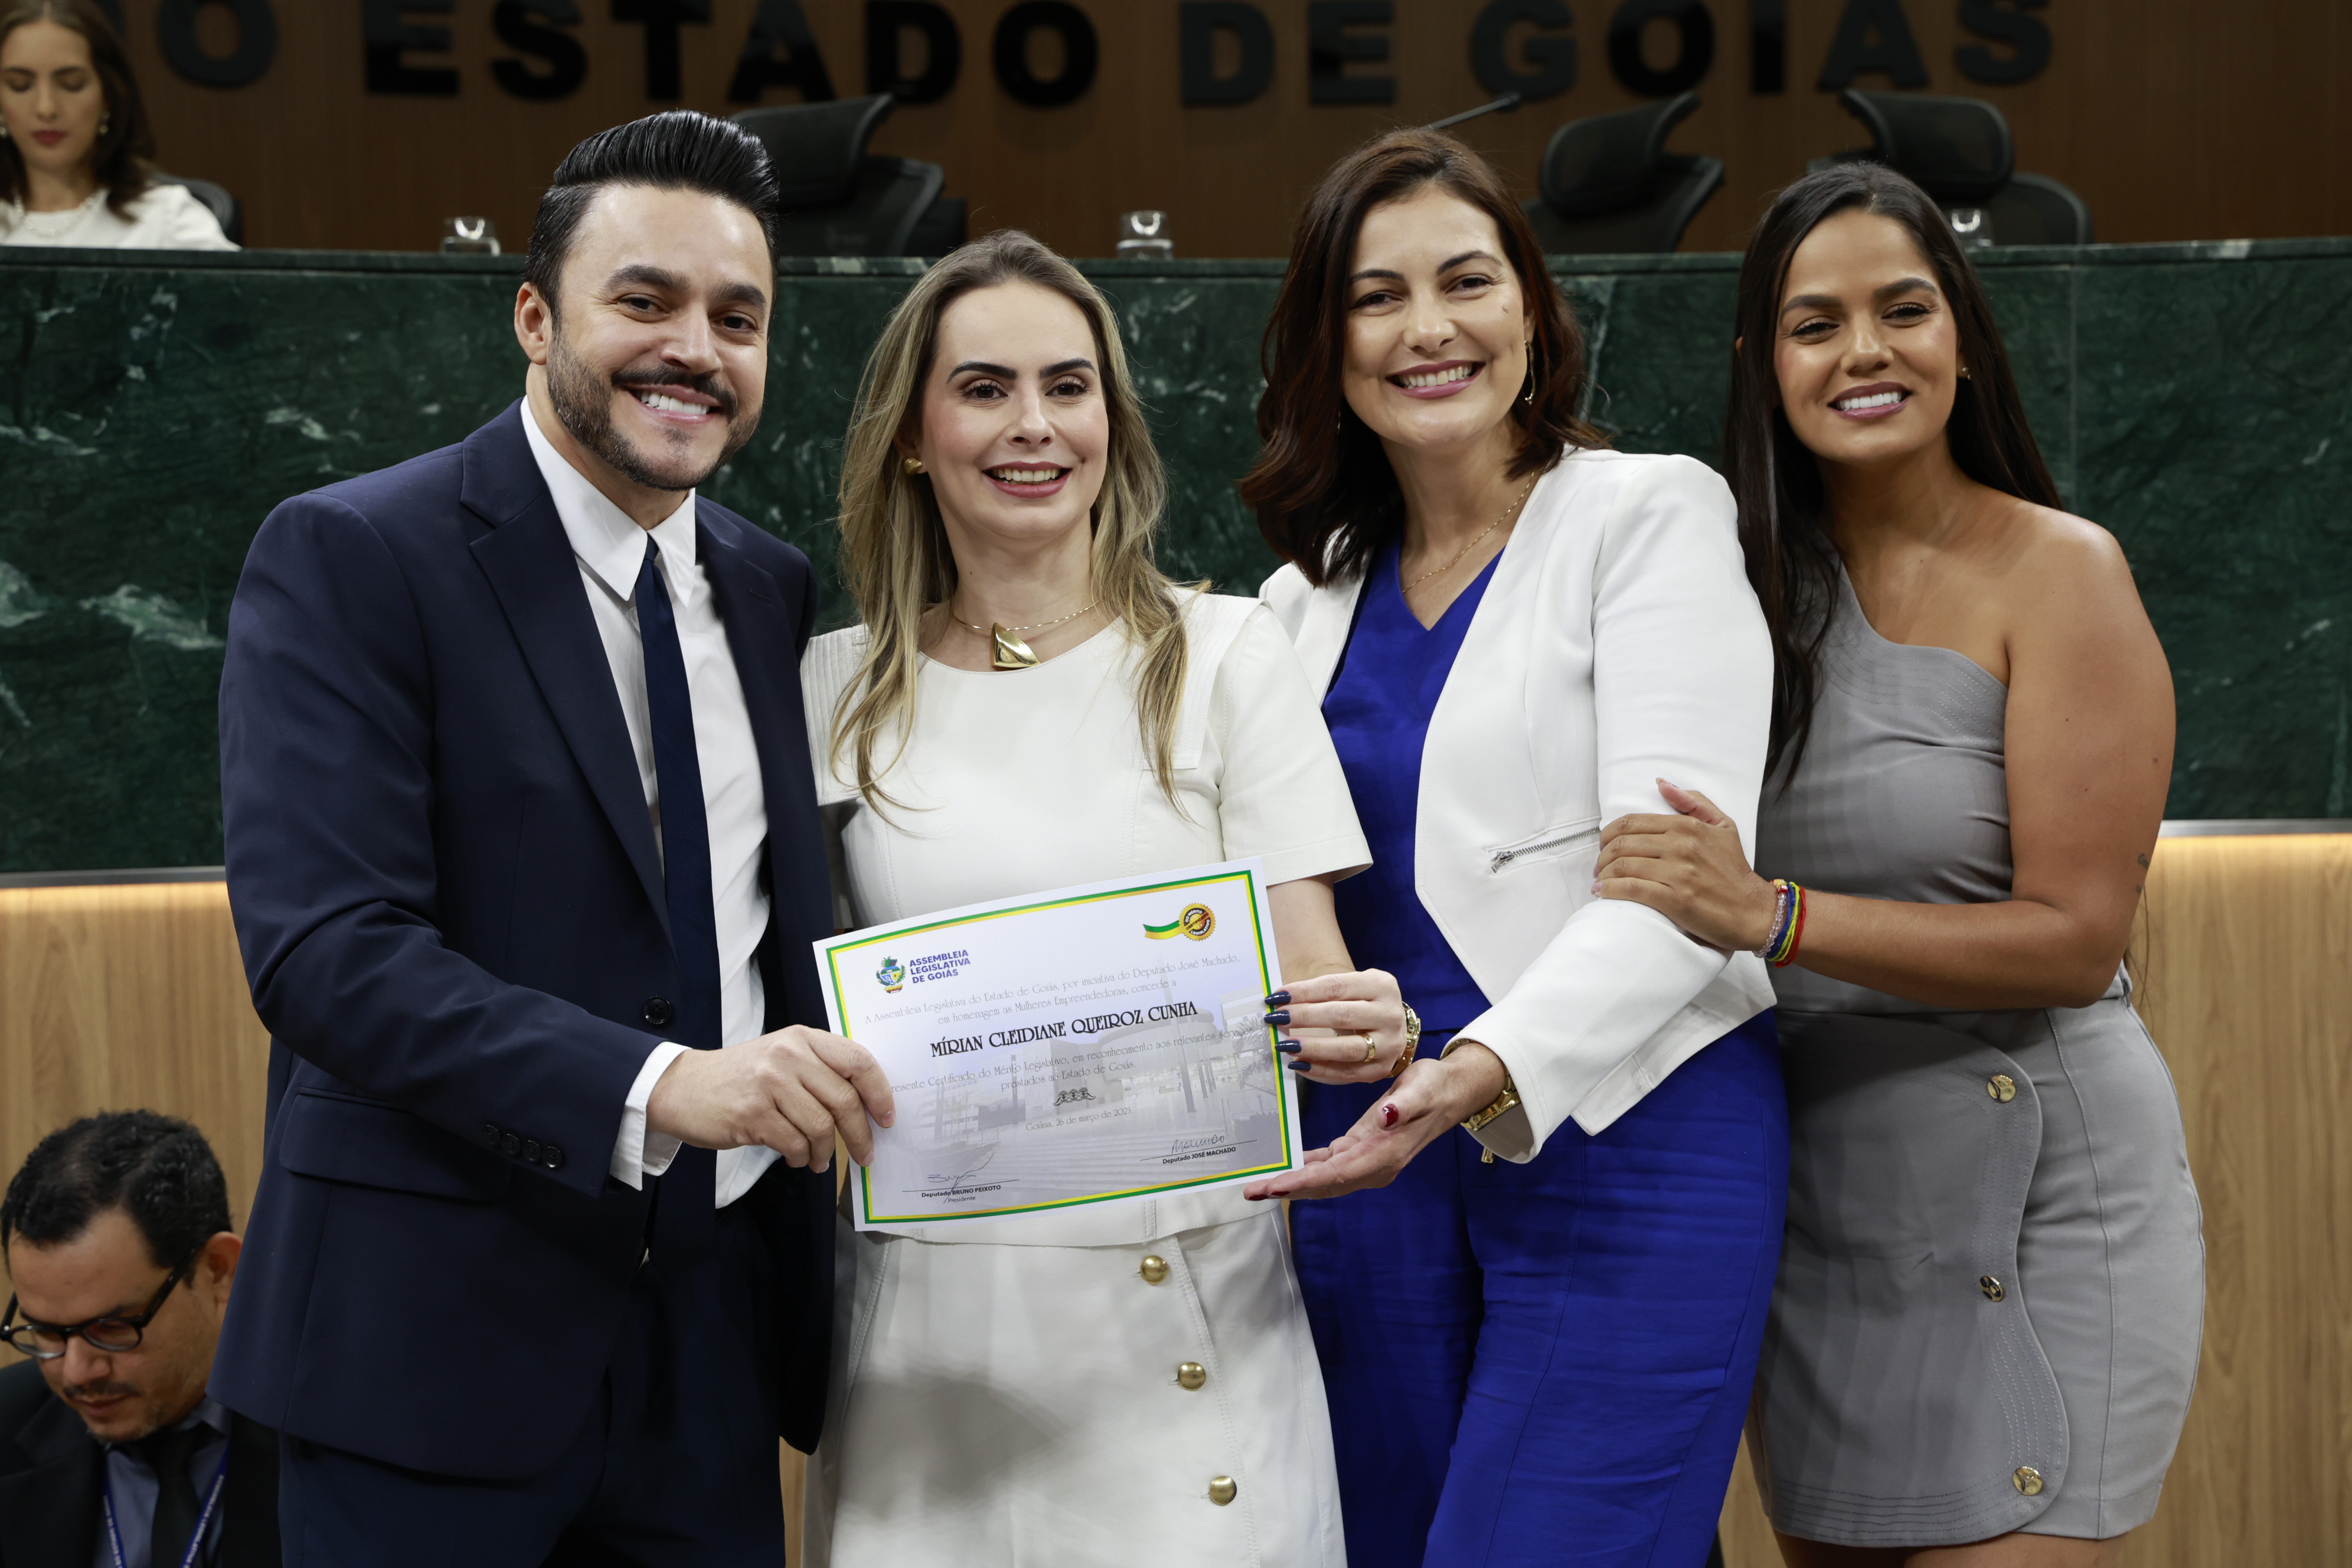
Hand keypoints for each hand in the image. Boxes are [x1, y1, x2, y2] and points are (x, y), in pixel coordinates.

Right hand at [645, 1026, 895, 1172]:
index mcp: (803, 1039)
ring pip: (821, 1127)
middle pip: (844, 1100)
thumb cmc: (740, 1076)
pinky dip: (802, 1158)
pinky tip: (798, 1159)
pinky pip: (795, 1144)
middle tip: (864, 1154)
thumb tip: (866, 1104)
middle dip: (859, 1135)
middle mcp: (788, 1056)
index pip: (858, 1060)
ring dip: (826, 1152)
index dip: (880, 1092)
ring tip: (820, 1161)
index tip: (888, 1117)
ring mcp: (769, 1084)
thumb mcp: (782, 1057)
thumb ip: (820, 1070)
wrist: (682, 1087)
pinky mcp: (752, 1114)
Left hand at [1242, 1042, 1507, 1200]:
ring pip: (1325, 1178)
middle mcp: (1375, 1166)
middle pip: (1326, 1183)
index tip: (1276, 1186)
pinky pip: (1330, 1165)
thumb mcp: (1422, 1088)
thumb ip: (1403, 1103)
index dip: (1305, 1181)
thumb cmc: (1434, 1087)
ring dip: (1292, 1182)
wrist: (1450, 1092)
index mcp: (1385, 1154)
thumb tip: (1385, 1116)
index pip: (1338, 1173)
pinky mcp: (1363, 1151)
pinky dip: (1307, 1168)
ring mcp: (1369, 1162)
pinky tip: (1287, 1165)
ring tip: (1259, 1184)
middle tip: (1252, 1190)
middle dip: (1288, 1188)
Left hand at [1263, 969, 1410, 1082]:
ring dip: (1313, 1047)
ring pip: (1347, 1048)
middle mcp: (1390, 1014)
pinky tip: (1299, 1064)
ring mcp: (1390, 1044)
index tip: (1277, 997)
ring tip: (1286, 1045)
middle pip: (1342, 1015)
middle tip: (1276, 1018)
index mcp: (1381, 986)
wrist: (1389, 1025)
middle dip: (1305, 1016)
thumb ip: (1321, 992)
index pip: (1337, 986)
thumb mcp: (1351, 987)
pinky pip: (1347, 1073)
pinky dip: (1320, 1070)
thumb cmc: (1361, 1002)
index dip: (1304, 991)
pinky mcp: (1381, 1069)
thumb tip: (1279, 1003)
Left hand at [1594, 779, 1779, 952]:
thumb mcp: (1723, 825)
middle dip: (1603, 855)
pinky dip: (1612, 890)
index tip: (1604, 846)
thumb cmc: (1734, 869)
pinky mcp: (1675, 899)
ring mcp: (1678, 873)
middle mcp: (1680, 846)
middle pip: (1623, 844)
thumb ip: (1693, 802)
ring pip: (1624, 866)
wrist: (1752, 910)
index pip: (1632, 822)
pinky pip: (1632, 889)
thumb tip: (1662, 784)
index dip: (1609, 834)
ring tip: (1600, 880)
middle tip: (1600, 866)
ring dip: (1604, 874)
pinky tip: (1603, 892)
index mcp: (1686, 826)